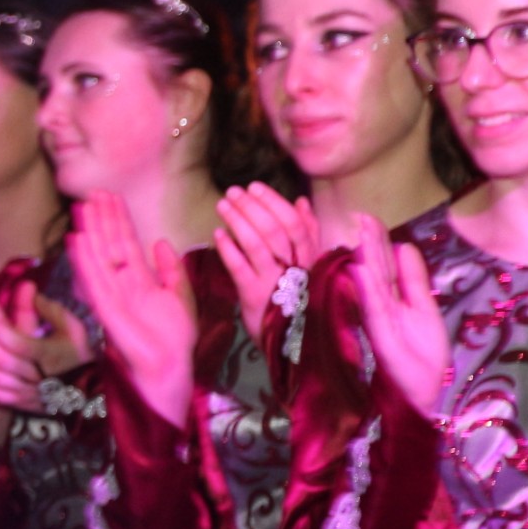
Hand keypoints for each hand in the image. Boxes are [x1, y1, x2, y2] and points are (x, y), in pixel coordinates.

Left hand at [0, 283, 90, 411]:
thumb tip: (27, 287)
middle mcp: (40, 376)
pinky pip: (0, 397)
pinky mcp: (25, 405)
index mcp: (51, 355)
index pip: (19, 345)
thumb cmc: (76, 353)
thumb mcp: (71, 327)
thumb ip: (49, 309)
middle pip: (4, 361)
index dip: (0, 333)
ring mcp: (32, 393)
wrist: (90, 389)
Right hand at [69, 192, 197, 426]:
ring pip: (99, 258)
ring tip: (83, 207)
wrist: (170, 369)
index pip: (126, 243)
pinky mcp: (107, 311)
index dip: (118, 219)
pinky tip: (78, 240)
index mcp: (139, 281)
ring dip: (90, 232)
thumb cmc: (174, 340)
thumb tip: (161, 242)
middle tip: (93, 192)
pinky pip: (94, 281)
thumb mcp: (180, 297)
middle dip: (102, 219)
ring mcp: (112, 297)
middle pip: (109, 245)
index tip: (111, 196)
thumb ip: (171, 271)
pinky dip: (85, 261)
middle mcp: (121, 285)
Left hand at [215, 183, 320, 340]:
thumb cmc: (295, 297)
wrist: (289, 341)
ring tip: (222, 205)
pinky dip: (228, 249)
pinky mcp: (254, 297)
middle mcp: (295, 268)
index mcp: (309, 258)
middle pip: (275, 230)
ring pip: (257, 245)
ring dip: (237, 221)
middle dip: (252, 207)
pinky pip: (240, 268)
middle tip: (233, 191)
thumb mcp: (307, 265)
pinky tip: (217, 234)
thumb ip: (307, 234)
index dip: (274, 202)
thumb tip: (300, 202)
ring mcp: (274, 283)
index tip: (255, 187)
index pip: (295, 223)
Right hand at [350, 212, 447, 412]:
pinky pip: (372, 308)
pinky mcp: (379, 336)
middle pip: (373, 269)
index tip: (367, 217)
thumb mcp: (424, 310)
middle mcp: (379, 307)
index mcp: (391, 300)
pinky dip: (366, 289)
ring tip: (360, 233)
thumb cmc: (424, 356)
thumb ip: (414, 280)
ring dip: (364, 259)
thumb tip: (404, 246)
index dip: (376, 241)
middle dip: (368, 242)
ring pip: (369, 284)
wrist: (425, 392)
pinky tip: (361, 269)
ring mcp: (377, 321)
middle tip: (360, 215)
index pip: (382, 264)